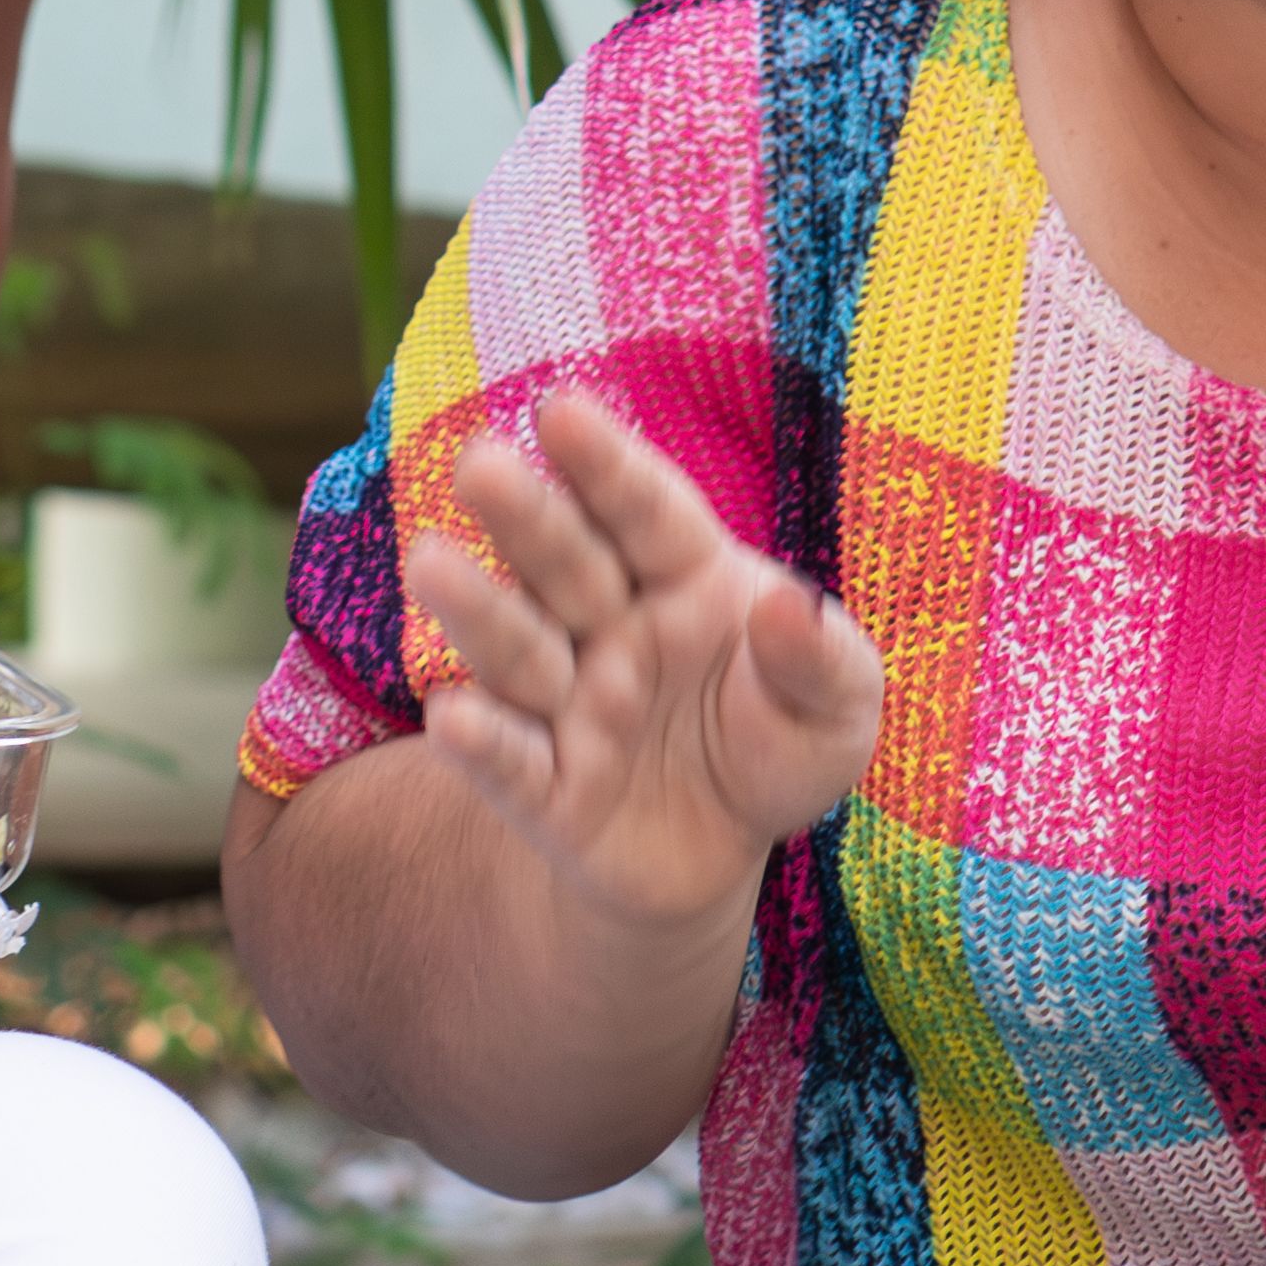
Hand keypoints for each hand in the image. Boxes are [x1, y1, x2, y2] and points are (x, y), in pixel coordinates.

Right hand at [397, 393, 885, 943]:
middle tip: (478, 461)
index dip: (605, 464)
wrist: (716, 854)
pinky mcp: (543, 792)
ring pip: (518, 651)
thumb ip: (823, 659)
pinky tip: (452, 716)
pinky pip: (510, 763)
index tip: (559, 410)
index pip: (647, 513)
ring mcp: (569, 706)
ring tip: (430, 562)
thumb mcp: (836, 711)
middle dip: (526, 515)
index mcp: (684, 578)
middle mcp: (611, 628)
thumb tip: (789, 606)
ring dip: (478, 610)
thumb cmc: (778, 746)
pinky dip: (482, 743)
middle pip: (566, 564)